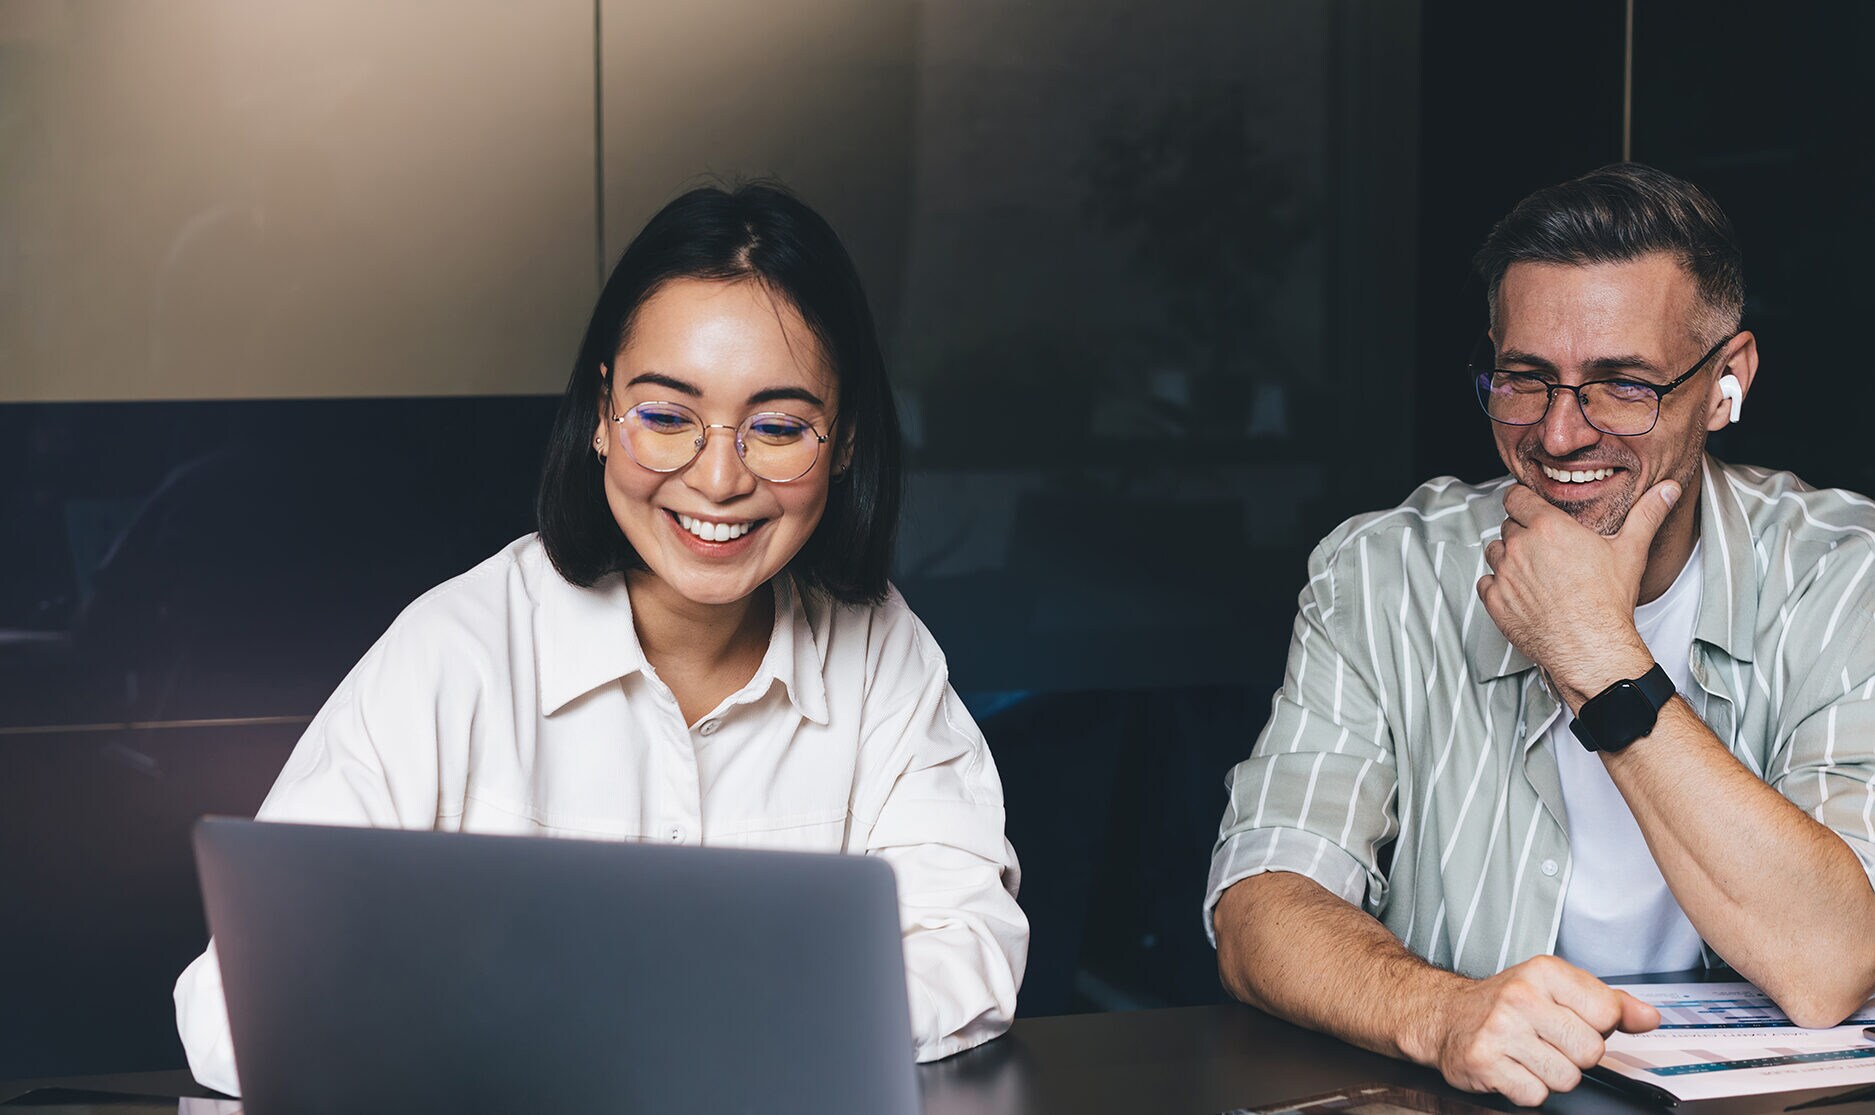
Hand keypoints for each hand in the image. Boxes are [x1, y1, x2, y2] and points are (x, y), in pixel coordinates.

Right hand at [1417, 955, 1660, 1105]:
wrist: (1445, 1016)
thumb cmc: (1508, 1003)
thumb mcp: (1557, 988)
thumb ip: (1609, 1002)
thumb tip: (1650, 1017)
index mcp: (1544, 971)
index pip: (1608, 1014)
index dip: (1596, 1026)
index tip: (1572, 1020)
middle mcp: (1520, 996)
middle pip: (1591, 1052)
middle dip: (1574, 1055)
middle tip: (1547, 1041)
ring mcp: (1499, 1030)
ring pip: (1567, 1079)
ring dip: (1551, 1074)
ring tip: (1528, 1055)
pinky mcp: (1484, 1062)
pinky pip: (1535, 1095)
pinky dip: (1527, 1089)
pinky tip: (1511, 1067)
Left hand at [1477, 481, 1678, 707]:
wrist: (1591, 648)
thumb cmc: (1608, 602)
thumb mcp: (1630, 551)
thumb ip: (1645, 515)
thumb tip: (1667, 490)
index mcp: (1548, 528)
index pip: (1516, 497)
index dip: (1522, 501)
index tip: (1530, 508)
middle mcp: (1520, 547)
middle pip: (1508, 526)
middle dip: (1522, 532)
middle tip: (1543, 548)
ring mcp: (1504, 575)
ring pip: (1494, 553)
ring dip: (1508, 557)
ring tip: (1533, 571)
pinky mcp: (1495, 601)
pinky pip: (1485, 583)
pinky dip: (1498, 585)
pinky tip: (1520, 592)